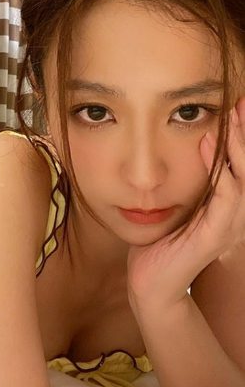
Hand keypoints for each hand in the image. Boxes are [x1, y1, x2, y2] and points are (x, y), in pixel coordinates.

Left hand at [127, 98, 244, 313]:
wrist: (151, 282)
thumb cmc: (160, 243)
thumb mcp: (176, 207)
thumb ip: (186, 185)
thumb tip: (181, 152)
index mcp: (223, 207)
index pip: (238, 166)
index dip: (240, 137)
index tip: (236, 106)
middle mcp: (231, 215)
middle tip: (242, 104)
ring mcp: (226, 227)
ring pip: (242, 181)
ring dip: (237, 150)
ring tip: (230, 122)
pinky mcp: (213, 237)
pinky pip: (224, 202)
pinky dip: (221, 176)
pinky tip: (213, 154)